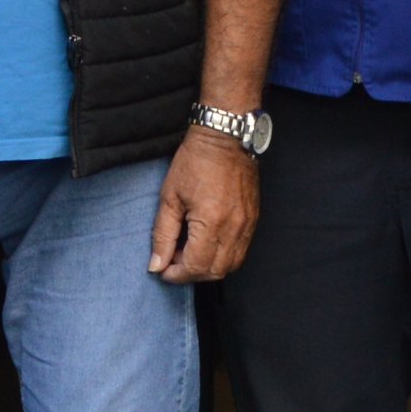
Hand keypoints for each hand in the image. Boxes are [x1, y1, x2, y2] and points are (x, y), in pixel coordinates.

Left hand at [152, 129, 259, 281]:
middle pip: (215, 271)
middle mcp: (234, 227)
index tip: (162, 269)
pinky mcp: (253, 219)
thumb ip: (163, 234)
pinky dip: (223, 256)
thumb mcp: (170, 197)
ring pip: (230, 265)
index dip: (176, 274)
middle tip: (173, 260)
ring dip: (208, 267)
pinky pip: (240, 251)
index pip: (195, 266)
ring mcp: (247, 224)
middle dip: (191, 273)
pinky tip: (207, 243)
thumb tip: (156, 264)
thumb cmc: (195, 161)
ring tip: (189, 252)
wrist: (225, 137)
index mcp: (212, 221)